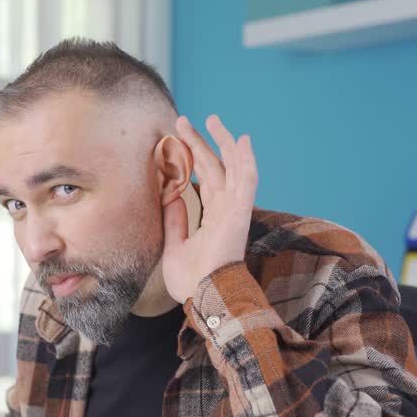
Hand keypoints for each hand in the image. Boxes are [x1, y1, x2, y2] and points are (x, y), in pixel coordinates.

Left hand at [161, 114, 257, 304]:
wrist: (202, 297)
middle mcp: (226, 211)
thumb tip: (169, 194)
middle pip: (215, 168)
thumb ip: (175, 218)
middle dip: (200, 144)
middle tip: (183, 121)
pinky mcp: (240, 213)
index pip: (205, 181)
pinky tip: (242, 140)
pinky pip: (246, 181)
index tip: (174, 141)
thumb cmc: (191, 280)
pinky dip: (245, 160)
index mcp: (213, 218)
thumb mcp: (174, 243)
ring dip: (221, 142)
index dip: (191, 160)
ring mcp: (235, 211)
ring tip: (210, 119)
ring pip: (231, 168)